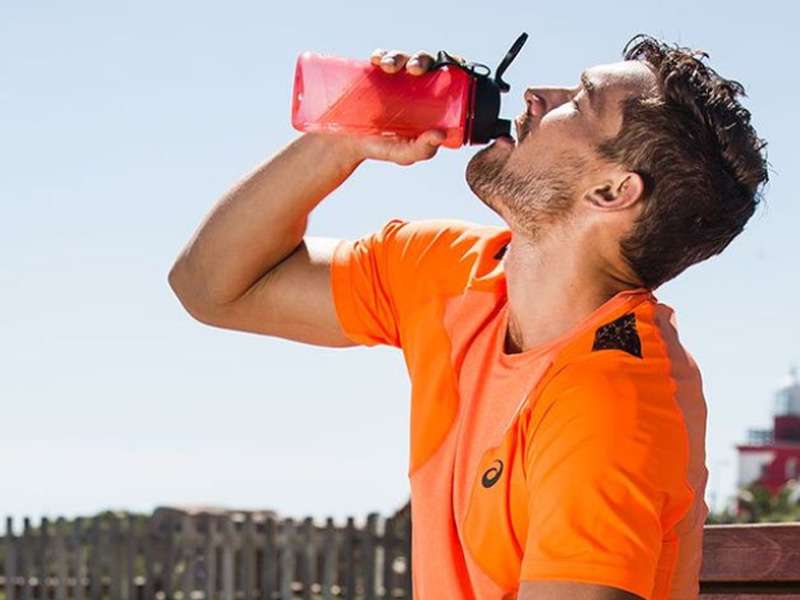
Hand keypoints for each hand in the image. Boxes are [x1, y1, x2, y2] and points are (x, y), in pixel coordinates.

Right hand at [343, 48, 450, 165]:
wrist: (346, 143)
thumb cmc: (382, 148)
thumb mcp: (403, 153)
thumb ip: (422, 149)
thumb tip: (441, 135)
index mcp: (429, 100)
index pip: (444, 76)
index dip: (450, 65)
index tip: (446, 68)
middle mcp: (413, 84)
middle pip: (423, 62)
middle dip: (421, 59)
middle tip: (414, 69)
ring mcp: (392, 77)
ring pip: (401, 58)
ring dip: (397, 57)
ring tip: (388, 67)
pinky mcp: (373, 72)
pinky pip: (380, 57)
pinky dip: (380, 55)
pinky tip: (377, 60)